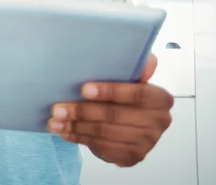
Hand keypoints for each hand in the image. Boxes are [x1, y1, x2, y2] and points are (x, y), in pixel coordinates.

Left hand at [47, 54, 173, 166]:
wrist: (129, 124)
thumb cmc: (125, 95)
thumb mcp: (130, 78)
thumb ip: (136, 68)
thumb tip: (147, 59)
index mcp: (161, 99)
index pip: (136, 94)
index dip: (109, 91)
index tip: (83, 89)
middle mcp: (159, 122)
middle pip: (115, 116)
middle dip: (83, 111)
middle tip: (58, 108)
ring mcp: (147, 143)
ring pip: (104, 133)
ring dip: (76, 126)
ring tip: (54, 121)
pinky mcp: (132, 157)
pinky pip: (102, 148)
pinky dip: (80, 138)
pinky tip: (65, 131)